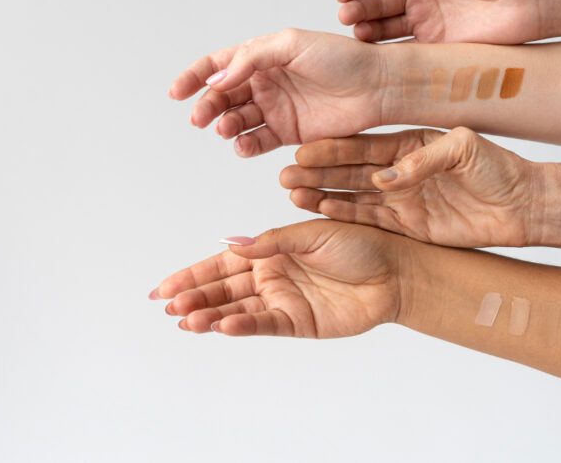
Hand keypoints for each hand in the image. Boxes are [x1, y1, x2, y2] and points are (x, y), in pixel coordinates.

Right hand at [149, 220, 403, 337]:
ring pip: (237, 311)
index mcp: (270, 252)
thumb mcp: (311, 233)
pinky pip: (263, 324)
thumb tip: (232, 244)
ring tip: (186, 320)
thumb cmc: (360, 244)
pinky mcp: (298, 323)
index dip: (192, 275)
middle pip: (223, 291)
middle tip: (167, 306)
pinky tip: (221, 326)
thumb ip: (271, 242)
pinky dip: (241, 326)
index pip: (222, 264)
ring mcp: (283, 301)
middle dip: (193, 298)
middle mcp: (271, 277)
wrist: (395, 272)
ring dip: (210, 316)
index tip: (164, 288)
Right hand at [168, 29, 394, 156]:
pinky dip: (244, 146)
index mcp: (263, 55)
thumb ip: (252, 58)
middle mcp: (265, 81)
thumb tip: (219, 78)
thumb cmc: (341, 58)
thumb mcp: (293, 44)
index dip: (195, 77)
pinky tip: (243, 145)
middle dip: (207, 106)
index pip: (219, 65)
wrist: (377, 87)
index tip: (176, 92)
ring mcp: (276, 108)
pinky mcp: (289, 132)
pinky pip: (257, 141)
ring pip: (237, 120)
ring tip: (227, 129)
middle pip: (222, 96)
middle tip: (201, 118)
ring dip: (225, 125)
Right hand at [279, 127, 538, 247]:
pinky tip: (319, 211)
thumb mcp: (466, 148)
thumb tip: (388, 177)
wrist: (524, 207)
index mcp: (409, 144)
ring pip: (352, 196)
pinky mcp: (406, 225)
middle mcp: (399, 170)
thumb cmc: (500, 169)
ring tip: (292, 193)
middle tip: (285, 173)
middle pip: (349, 171)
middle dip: (316, 172)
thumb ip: (425, 160)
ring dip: (322, 195)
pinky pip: (368, 219)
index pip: (363, 146)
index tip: (304, 150)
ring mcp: (400, 198)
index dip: (333, 149)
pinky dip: (343, 215)